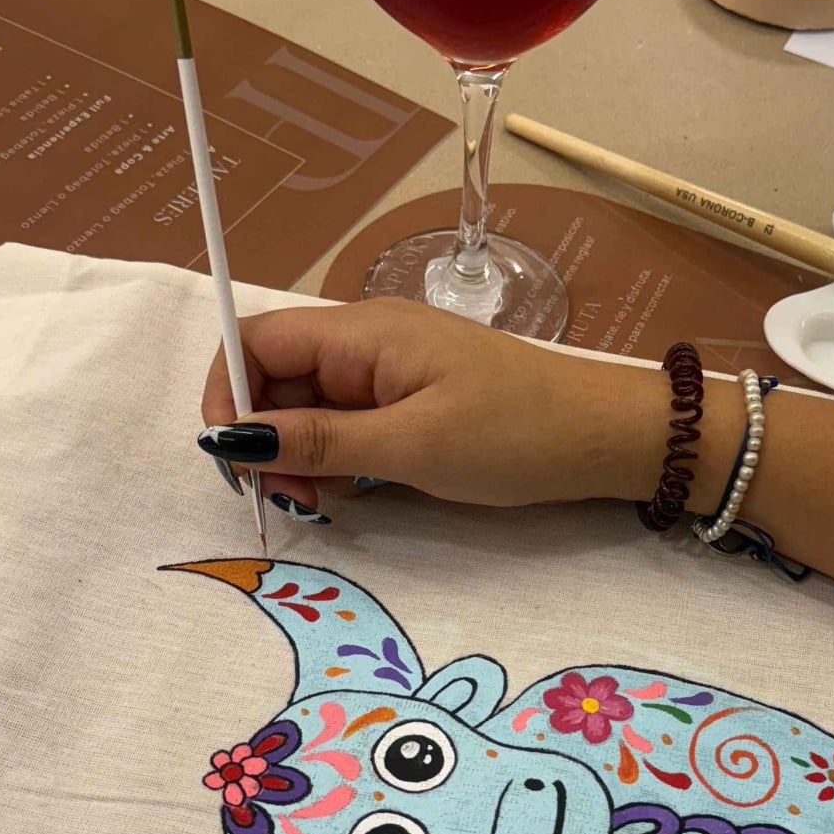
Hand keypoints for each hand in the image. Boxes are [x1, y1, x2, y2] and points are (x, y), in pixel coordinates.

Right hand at [198, 298, 678, 514]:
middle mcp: (369, 341)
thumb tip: (230, 437)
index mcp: (364, 332)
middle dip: (265, 436)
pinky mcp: (413, 400)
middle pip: (279, 377)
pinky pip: (349, 422)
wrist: (605, 438)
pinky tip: (350, 492)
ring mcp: (392, 371)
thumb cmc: (515, 434)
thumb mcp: (411, 446)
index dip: (228, 393)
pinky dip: (336, 456)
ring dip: (299, 452)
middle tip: (291, 498)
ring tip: (322, 500)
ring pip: (311, 405)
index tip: (233, 460)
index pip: (257, 340)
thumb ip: (320, 441)